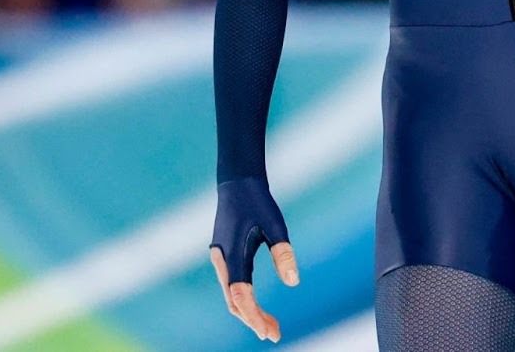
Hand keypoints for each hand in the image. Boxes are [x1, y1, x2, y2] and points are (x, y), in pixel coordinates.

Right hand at [210, 178, 298, 341]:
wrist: (237, 181)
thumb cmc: (257, 201)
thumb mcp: (275, 225)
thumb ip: (283, 253)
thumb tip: (294, 283)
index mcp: (232, 256)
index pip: (241, 296)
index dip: (254, 317)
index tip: (268, 332)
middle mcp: (222, 261)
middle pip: (235, 301)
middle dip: (254, 320)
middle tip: (274, 334)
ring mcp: (221, 260)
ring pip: (232, 295)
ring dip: (249, 311)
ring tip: (271, 324)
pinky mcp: (224, 256)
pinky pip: (232, 285)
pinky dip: (245, 299)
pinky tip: (258, 305)